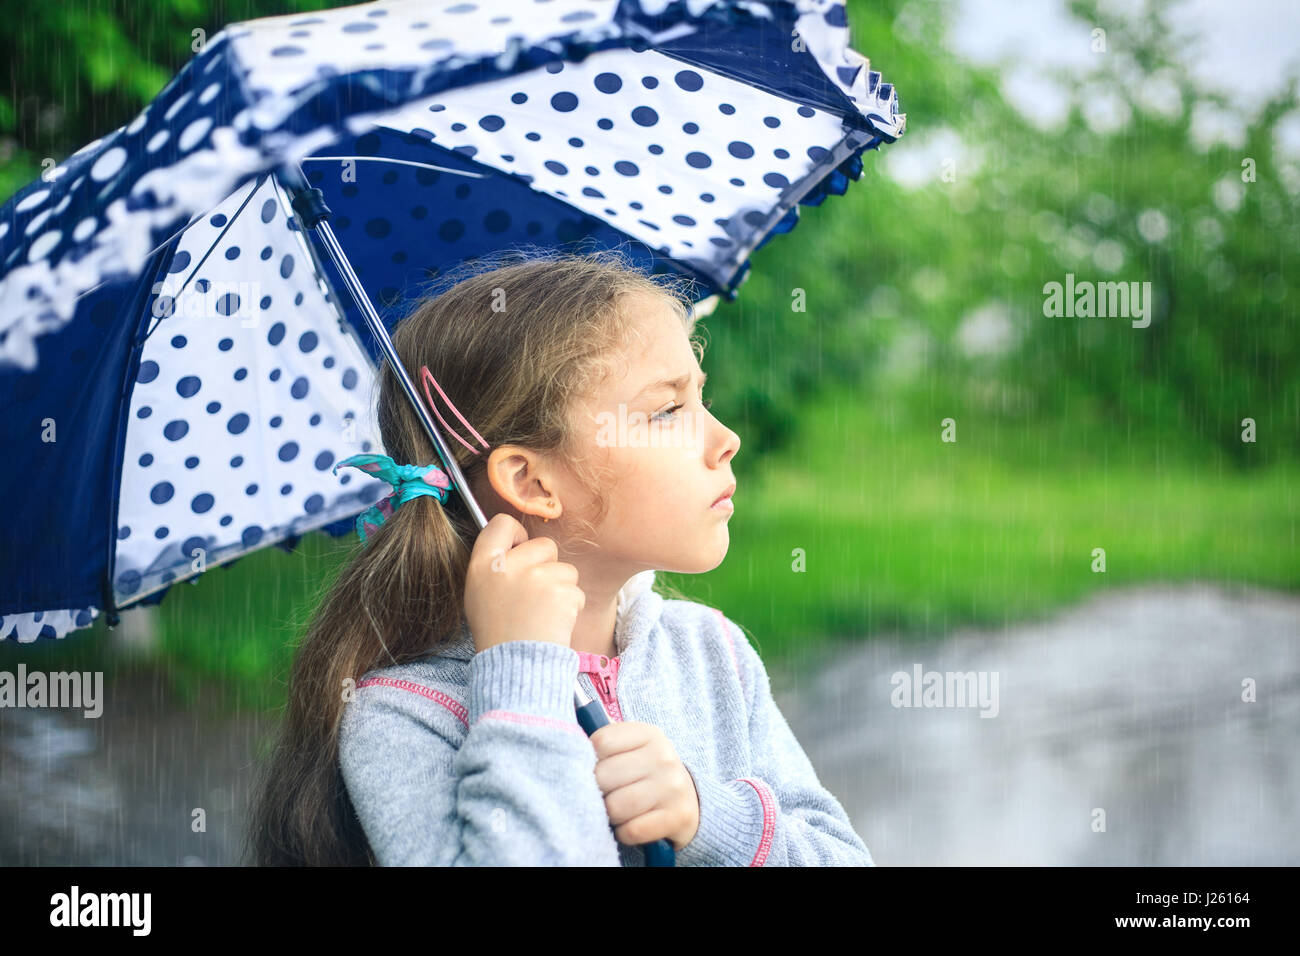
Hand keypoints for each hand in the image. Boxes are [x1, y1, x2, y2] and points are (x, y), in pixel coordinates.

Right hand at [463, 513, 584, 652]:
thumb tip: (517, 542)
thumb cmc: (498, 633)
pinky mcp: (561, 592)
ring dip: (561, 589)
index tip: (521, 549)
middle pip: (545, 544)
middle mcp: (508, 565)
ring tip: (542, 614)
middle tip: (534, 595)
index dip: (517, 534)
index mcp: (482, 564)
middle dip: (548, 565)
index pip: (501, 523)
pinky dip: (570, 606)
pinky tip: (553, 623)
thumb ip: (494, 565)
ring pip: (565, 569)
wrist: (515, 668)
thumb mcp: (479, 594)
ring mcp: (536, 577)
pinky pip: (575, 591)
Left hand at [590, 722, 699, 849]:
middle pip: (605, 775)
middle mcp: (663, 757)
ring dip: (609, 814)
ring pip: (616, 806)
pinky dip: (623, 832)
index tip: (595, 769)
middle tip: (602, 795)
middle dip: (596, 791)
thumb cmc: (647, 772)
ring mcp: (673, 787)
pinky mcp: (677, 817)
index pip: (601, 743)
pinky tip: (628, 825)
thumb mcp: (632, 749)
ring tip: (614, 811)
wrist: (689, 799)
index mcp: (649, 734)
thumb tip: (569, 753)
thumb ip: (606, 746)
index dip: (589, 759)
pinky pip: (632, 830)